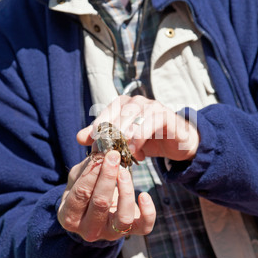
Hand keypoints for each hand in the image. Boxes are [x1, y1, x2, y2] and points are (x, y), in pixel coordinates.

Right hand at [57, 150, 155, 241]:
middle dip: (108, 177)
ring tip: (125, 171)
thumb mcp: (80, 175)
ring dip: (126, 191)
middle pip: (100, 204)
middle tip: (114, 156)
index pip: (81, 193)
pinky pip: (144, 227)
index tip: (101, 153)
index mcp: (69, 215)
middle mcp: (88, 230)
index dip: (92, 172)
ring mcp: (111, 233)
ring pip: (122, 218)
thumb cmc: (85, 189)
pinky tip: (144, 194)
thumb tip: (100, 141)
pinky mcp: (131, 232)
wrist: (94, 211)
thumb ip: (89, 162)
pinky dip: (148, 212)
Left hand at [77, 95, 199, 161]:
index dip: (97, 129)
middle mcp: (137, 101)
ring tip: (122, 155)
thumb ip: (103, 138)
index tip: (90, 143)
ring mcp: (152, 106)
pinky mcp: (165, 115)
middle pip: (118, 116)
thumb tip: (79, 137)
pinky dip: (140, 140)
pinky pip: (149, 125)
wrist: (177, 142)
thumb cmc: (148, 140)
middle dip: (110, 136)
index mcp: (124, 104)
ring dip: (125, 139)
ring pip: (132, 119)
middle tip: (107, 154)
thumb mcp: (123, 141)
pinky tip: (137, 154)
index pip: (105, 113)